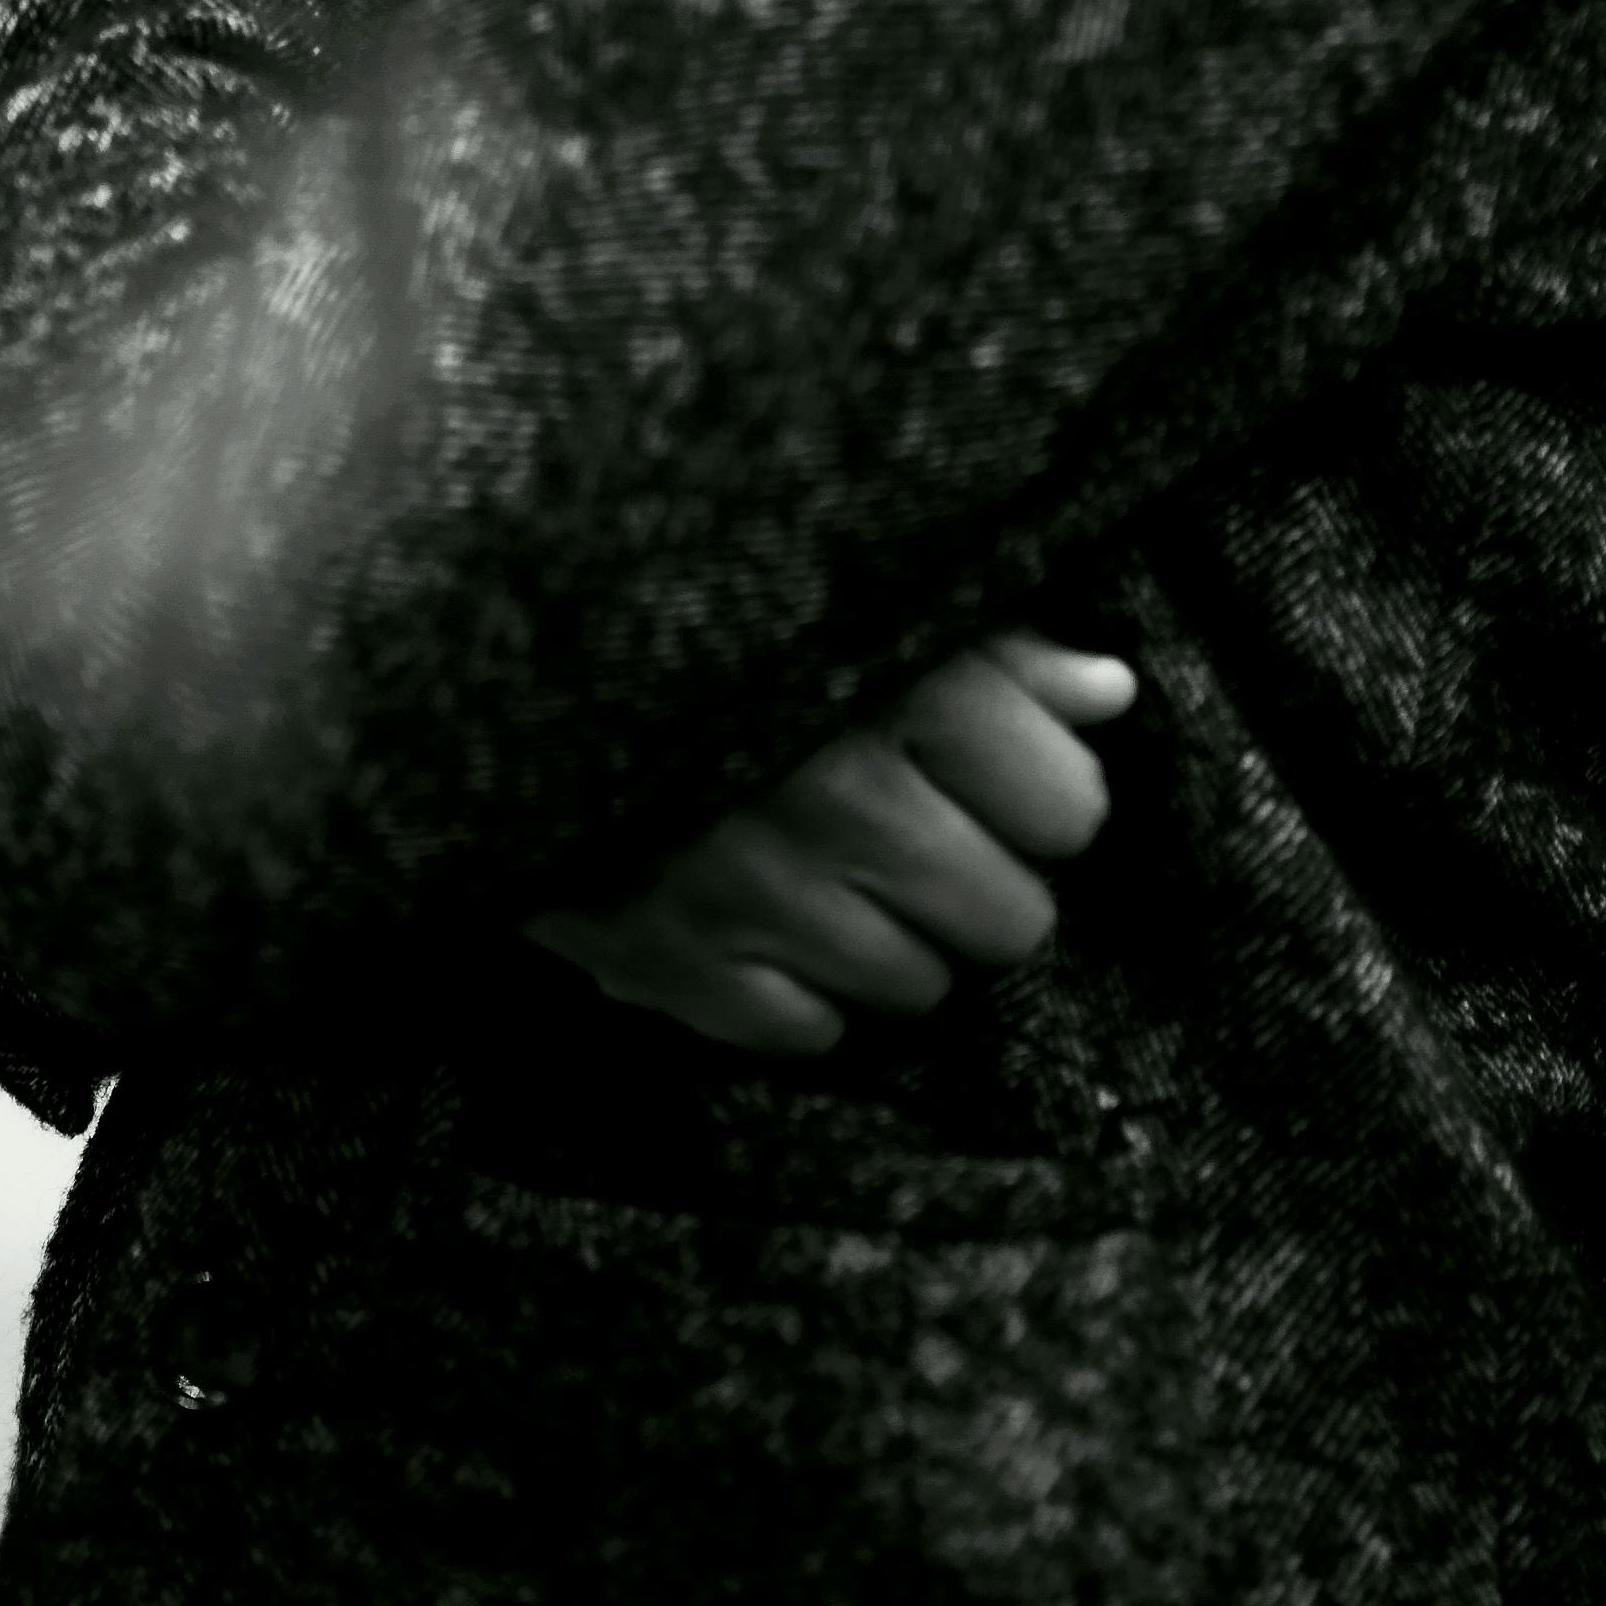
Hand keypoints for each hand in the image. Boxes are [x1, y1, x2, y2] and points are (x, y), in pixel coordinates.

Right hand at [523, 631, 1136, 1057]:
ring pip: (916, 986)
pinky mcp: (667, 962)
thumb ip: (996, 640)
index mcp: (902, 685)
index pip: (1069, 810)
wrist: (493, 637)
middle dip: (980, 874)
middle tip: (921, 821)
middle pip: (1010, 919)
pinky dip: (800, 985)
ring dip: (893, 932)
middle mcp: (839, 801)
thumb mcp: (864, 574)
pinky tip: (768, 910)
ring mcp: (750, 894)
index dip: (1043, 792)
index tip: (996, 767)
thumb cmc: (712, 590)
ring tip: (836, 858)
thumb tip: (1112, 691)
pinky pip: (805, 1032)